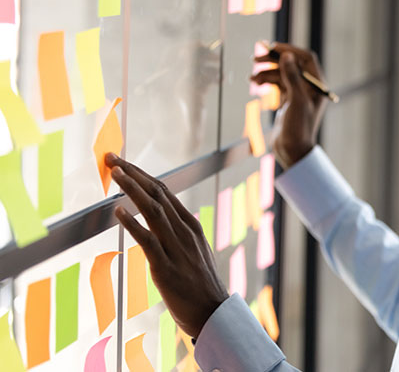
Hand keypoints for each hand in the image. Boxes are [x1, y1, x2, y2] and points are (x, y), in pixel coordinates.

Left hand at [105, 152, 228, 337]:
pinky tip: (118, 211)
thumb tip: (165, 219)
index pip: (164, 191)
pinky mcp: (166, 267)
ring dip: (132, 189)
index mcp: (192, 225)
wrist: (214, 313)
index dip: (142, 174)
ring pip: (153, 210)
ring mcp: (177, 248)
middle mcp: (185, 231)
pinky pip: (148, 240)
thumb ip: (180, 234)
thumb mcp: (195, 252)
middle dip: (133, 173)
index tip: (123, 163)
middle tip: (112, 158)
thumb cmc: (201, 285)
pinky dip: (132, 223)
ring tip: (115, 174)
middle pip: (157, 194)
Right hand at [250, 43, 328, 168]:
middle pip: (291, 64)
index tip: (272, 48)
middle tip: (255, 59)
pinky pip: (276, 84)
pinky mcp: (287, 101)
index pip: (305, 59)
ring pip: (281, 74)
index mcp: (317, 85)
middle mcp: (309, 87)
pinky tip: (255, 82)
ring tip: (252, 78)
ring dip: (266, 72)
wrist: (292, 151)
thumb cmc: (299, 128)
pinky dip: (266, 81)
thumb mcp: (297, 101)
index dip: (289, 50)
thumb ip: (292, 77)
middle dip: (273, 61)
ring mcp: (297, 93)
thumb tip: (286, 56)